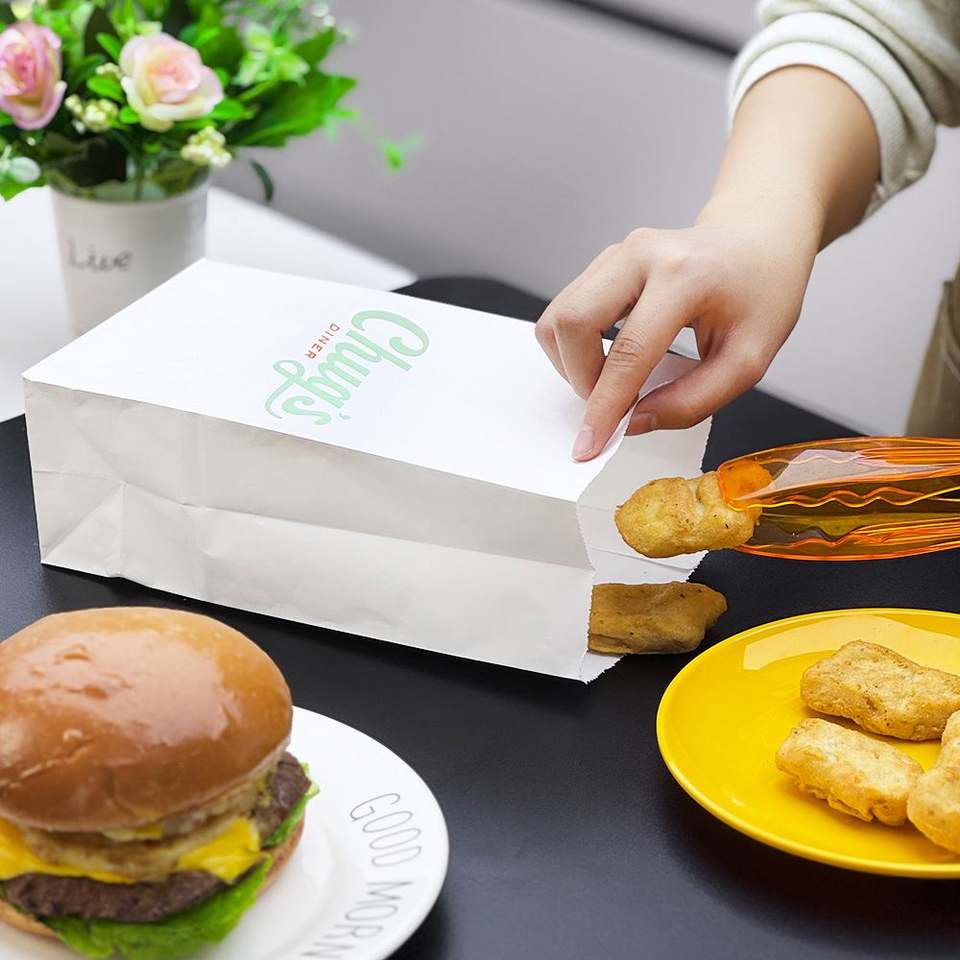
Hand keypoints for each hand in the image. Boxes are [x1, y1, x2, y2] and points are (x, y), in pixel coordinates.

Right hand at [535, 213, 817, 460]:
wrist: (758, 241)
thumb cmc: (760, 296)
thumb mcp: (748, 360)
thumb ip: (693, 401)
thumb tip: (634, 422)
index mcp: (686, 276)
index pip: (629, 351)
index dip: (604, 405)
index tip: (589, 445)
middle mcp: (642, 255)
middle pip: (573, 322)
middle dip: (580, 379)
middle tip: (613, 405)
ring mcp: (618, 254)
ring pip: (559, 315)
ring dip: (572, 364)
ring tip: (612, 381)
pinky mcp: (604, 262)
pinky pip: (566, 309)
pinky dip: (575, 347)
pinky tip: (609, 358)